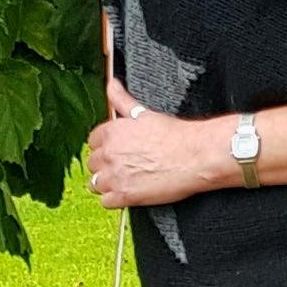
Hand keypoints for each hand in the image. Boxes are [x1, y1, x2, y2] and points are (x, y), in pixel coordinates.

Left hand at [86, 72, 219, 207]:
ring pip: (95, 184)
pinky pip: (106, 202)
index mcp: (111, 132)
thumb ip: (122, 100)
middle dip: (105, 166)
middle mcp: (108, 154)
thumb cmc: (175, 135)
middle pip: (92, 164)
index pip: (93, 141)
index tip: (116, 151)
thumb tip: (112, 84)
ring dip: (106, 183)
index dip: (105, 146)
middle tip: (123, 167)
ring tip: (124, 181)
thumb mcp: (144, 112)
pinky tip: (127, 194)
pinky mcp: (124, 196)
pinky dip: (114, 200)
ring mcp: (115, 176)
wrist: (194, 156)